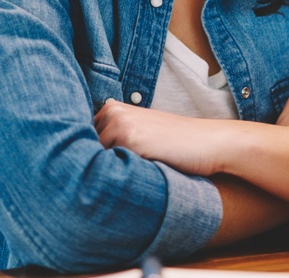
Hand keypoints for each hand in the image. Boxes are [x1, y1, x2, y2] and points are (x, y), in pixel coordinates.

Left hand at [93, 100, 227, 175]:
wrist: (209, 142)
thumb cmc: (177, 142)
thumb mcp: (143, 130)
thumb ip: (115, 136)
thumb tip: (80, 158)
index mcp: (113, 108)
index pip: (81, 139)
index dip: (87, 156)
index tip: (97, 168)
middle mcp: (113, 113)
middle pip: (82, 149)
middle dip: (90, 166)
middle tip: (110, 178)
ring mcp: (121, 125)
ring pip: (93, 160)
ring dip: (102, 174)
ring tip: (126, 179)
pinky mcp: (131, 141)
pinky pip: (109, 167)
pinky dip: (116, 177)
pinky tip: (133, 180)